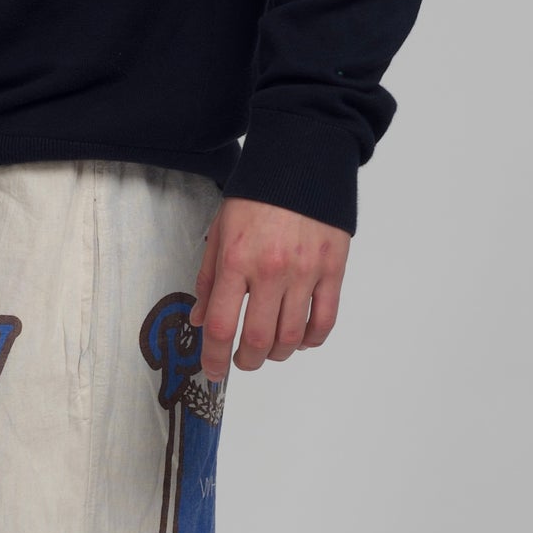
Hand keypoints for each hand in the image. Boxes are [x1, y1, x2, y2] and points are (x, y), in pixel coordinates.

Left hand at [189, 197, 349, 381]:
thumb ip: (208, 278)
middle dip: (246, 362)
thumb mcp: (220, 231)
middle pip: (257, 340)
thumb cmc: (257, 195)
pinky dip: (312, 339)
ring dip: (278, 354)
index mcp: (236, 261)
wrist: (302, 161)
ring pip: (292, 337)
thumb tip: (199, 319)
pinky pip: (325, 320)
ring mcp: (305, 272)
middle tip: (242, 361)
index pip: (220, 326)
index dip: (213, 358)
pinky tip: (302, 339)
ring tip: (269, 351)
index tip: (214, 370)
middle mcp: (270, 271)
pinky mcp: (333, 269)